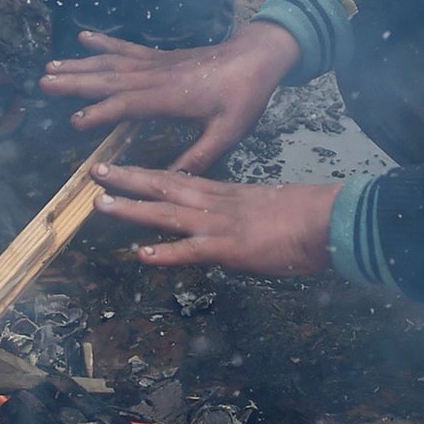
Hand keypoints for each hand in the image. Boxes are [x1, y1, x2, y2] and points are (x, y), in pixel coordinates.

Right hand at [40, 21, 297, 171]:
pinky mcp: (160, 57)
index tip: (75, 123)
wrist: (257, 57)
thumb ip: (198, 157)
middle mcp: (158, 76)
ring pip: (111, 63)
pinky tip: (84, 37)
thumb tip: (170, 181)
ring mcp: (157, 63)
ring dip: (80, 64)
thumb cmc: (244, 97)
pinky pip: (126, 48)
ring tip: (50, 65)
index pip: (129, 104)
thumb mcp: (228, 133)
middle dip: (75, 81)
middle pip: (109, 79)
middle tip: (44, 82)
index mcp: (172, 97)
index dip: (101, 112)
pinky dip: (103, 42)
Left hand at [93, 164, 336, 275]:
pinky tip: (142, 254)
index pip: (176, 180)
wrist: (330, 220)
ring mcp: (220, 224)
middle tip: (94, 172)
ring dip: (132, 209)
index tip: (119, 168)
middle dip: (127, 179)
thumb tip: (223, 224)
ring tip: (102, 204)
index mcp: (223, 194)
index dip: (144, 174)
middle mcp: (215, 204)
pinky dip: (166, 253)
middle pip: (163, 187)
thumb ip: (237, 215)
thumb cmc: (305, 217)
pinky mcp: (231, 248)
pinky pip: (192, 251)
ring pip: (167, 214)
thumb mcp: (263, 208)